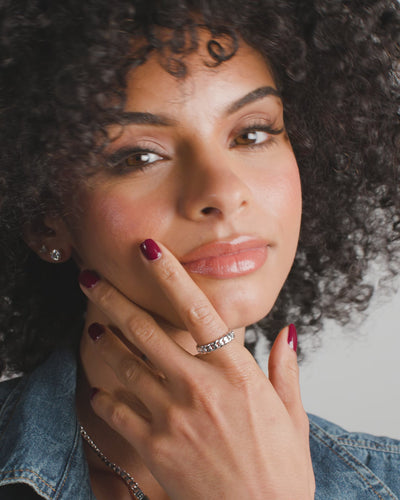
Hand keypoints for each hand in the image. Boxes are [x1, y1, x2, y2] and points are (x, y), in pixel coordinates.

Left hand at [79, 240, 314, 499]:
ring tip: (93, 327)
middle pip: (146, 331)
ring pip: (126, 365)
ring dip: (106, 342)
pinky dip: (106, 396)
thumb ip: (285, 370)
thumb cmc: (280, 472)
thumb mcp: (292, 416)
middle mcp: (200, 387)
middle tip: (90, 278)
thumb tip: (284, 332)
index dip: (171, 277)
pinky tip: (101, 389)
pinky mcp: (154, 447)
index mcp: (236, 373)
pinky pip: (118, 412)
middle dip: (114, 299)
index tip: (150, 252)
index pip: (198, 311)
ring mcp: (173, 416)